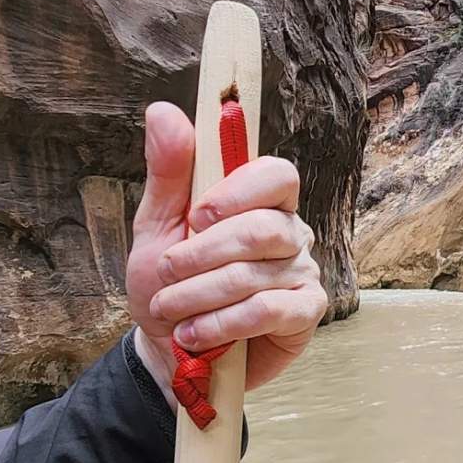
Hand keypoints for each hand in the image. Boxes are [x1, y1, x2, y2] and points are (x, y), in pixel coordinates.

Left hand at [126, 102, 327, 409]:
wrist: (171, 352)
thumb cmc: (170, 285)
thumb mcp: (157, 226)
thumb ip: (169, 171)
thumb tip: (163, 111)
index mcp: (262, 202)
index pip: (278, 174)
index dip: (240, 191)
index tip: (198, 216)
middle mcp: (291, 232)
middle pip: (262, 228)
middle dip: (201, 256)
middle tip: (167, 274)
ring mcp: (303, 272)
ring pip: (256, 273)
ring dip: (200, 295)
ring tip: (172, 311)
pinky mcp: (306, 313)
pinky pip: (270, 310)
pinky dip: (224, 323)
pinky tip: (198, 334)